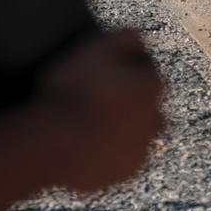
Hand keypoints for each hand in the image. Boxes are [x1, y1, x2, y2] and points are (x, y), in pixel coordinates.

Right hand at [39, 30, 165, 193]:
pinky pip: (121, 161)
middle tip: (97, 99)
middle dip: (130, 101)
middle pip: (146, 105)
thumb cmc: (72, 90)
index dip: (124, 67)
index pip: (146, 69)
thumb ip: (125, 36)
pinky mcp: (126, 174)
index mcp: (152, 84)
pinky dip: (110, 155)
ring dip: (122, 130)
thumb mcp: (95, 47)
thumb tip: (140, 35)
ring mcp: (142, 149)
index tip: (101, 70)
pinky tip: (86, 147)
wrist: (54, 143)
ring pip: (137, 135)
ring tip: (90, 126)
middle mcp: (157, 118)